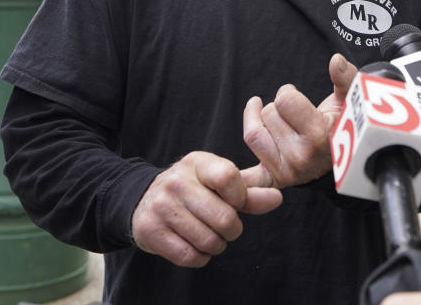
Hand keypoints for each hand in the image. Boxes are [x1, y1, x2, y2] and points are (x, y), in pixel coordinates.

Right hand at [131, 151, 282, 266]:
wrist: (144, 200)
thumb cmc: (194, 190)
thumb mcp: (219, 181)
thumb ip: (250, 190)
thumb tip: (277, 198)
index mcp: (197, 162)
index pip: (228, 177)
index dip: (240, 197)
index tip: (235, 201)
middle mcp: (176, 182)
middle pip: (224, 218)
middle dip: (233, 230)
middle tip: (225, 226)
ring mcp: (161, 206)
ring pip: (209, 241)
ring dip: (217, 245)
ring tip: (210, 235)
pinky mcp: (150, 231)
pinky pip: (190, 256)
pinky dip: (200, 257)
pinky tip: (194, 244)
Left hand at [242, 53, 356, 187]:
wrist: (344, 158)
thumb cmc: (344, 123)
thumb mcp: (350, 99)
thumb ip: (345, 77)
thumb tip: (335, 60)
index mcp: (320, 135)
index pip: (284, 100)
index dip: (290, 94)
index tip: (299, 100)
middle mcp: (301, 157)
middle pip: (268, 114)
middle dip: (279, 109)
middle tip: (295, 117)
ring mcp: (286, 171)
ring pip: (254, 133)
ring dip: (264, 124)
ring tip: (283, 126)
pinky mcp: (274, 180)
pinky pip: (248, 175)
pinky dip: (237, 176)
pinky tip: (225, 167)